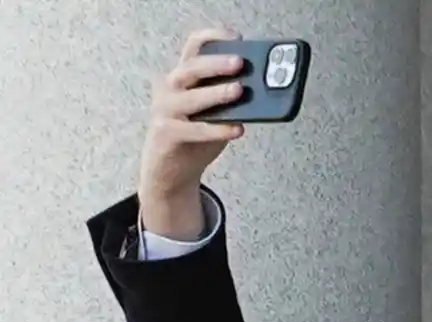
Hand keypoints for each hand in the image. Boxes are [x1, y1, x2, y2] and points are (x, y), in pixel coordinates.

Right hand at [139, 29, 246, 237]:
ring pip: (190, 97)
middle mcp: (170, 87)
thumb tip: (261, 91)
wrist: (171, 168)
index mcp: (183, 76)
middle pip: (191, 68)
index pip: (193, 47)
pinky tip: (237, 129)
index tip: (236, 37)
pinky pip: (195, 130)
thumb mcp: (215, 111)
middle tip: (240, 63)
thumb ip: (229, 99)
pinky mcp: (167, 133)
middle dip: (216, 64)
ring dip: (216, 93)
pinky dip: (217, 129)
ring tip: (238, 91)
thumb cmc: (196, 134)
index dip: (213, 37)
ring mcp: (165, 109)